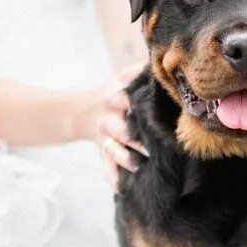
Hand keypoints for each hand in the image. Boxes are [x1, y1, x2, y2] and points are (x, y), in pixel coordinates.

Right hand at [88, 61, 148, 186]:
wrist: (83, 111)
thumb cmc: (115, 94)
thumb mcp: (123, 78)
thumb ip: (139, 72)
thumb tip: (163, 59)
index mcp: (113, 97)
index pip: (121, 99)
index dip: (129, 103)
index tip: (142, 108)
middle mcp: (108, 118)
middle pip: (118, 127)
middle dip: (131, 136)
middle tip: (150, 146)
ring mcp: (104, 137)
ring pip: (112, 149)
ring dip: (123, 157)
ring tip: (137, 165)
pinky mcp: (102, 152)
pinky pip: (105, 166)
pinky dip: (111, 177)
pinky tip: (119, 187)